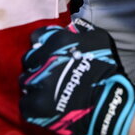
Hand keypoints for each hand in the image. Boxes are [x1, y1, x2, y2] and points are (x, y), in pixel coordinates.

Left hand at [20, 19, 134, 134]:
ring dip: (35, 84)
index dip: (42, 46)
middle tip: (50, 73)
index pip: (36, 37)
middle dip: (38, 65)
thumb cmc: (106, 68)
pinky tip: (45, 104)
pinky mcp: (35, 105)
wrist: (109, 102)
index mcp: (58, 41)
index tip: (48, 54)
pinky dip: (33, 104)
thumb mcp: (98, 38)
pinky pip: (25, 103)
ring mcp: (38, 83)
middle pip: (29, 59)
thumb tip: (67, 28)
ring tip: (48, 90)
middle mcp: (44, 59)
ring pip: (25, 80)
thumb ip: (78, 31)